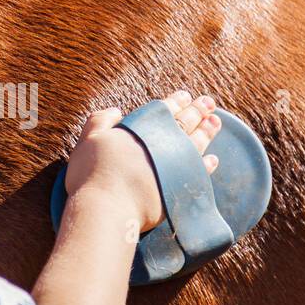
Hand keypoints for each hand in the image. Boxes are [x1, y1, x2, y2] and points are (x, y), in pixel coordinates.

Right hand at [63, 91, 220, 231]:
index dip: (176, 101)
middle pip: (186, 122)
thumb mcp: (88, 139)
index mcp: (144, 127)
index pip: (164, 109)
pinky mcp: (183, 189)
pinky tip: (212, 159)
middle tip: (209, 102)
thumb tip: (115, 111)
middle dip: (199, 110)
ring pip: (198, 143)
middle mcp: (165, 142)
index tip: (186, 96)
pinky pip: (201, 172)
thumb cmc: (92, 174)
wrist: (108, 208)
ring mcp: (178, 165)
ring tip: (215, 122)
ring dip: (208, 132)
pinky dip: (208, 164)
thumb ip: (100, 121)